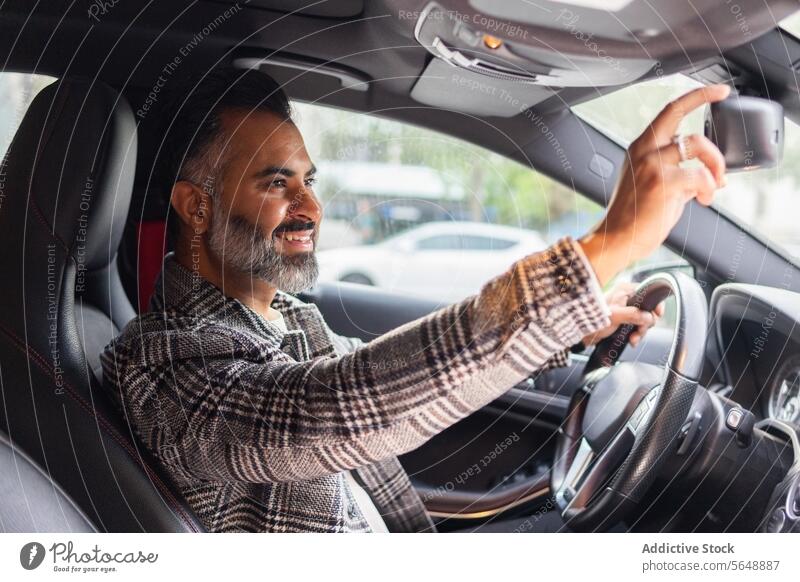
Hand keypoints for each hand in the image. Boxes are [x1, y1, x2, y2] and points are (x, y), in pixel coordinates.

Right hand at [578, 84, 730, 285]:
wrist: (615, 240)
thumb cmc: (633, 218)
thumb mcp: (654, 186)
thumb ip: (677, 172)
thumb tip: (710, 175)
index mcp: (640, 149)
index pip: (667, 112)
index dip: (695, 96)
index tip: (717, 91)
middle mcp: (644, 151)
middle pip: (678, 112)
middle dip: (704, 99)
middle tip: (724, 98)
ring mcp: (652, 165)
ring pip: (698, 145)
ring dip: (715, 165)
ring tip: (714, 185)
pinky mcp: (663, 182)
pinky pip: (701, 176)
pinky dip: (709, 189)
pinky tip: (703, 200)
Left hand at [580, 282, 664, 347]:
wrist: (581, 334)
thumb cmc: (592, 320)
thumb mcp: (615, 316)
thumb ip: (633, 315)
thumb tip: (648, 317)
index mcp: (624, 290)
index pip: (648, 292)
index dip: (654, 304)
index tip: (657, 315)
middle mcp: (626, 297)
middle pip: (647, 309)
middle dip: (645, 324)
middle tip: (638, 332)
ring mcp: (625, 309)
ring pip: (643, 320)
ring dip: (640, 331)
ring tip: (633, 339)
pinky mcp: (623, 319)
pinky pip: (636, 326)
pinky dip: (636, 334)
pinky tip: (631, 340)